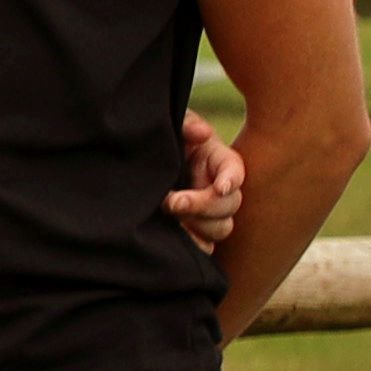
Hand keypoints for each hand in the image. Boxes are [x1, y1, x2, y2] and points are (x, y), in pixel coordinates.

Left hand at [168, 110, 246, 253]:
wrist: (135, 162)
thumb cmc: (161, 138)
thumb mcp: (172, 123)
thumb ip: (187, 124)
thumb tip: (202, 133)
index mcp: (218, 160)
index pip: (235, 170)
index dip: (231, 179)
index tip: (220, 186)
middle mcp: (218, 188)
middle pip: (230, 205)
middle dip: (204, 205)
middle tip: (172, 202)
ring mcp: (208, 213)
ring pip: (221, 228)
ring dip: (198, 225)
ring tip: (168, 216)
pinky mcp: (195, 231)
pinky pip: (206, 246)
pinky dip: (194, 244)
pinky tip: (173, 237)